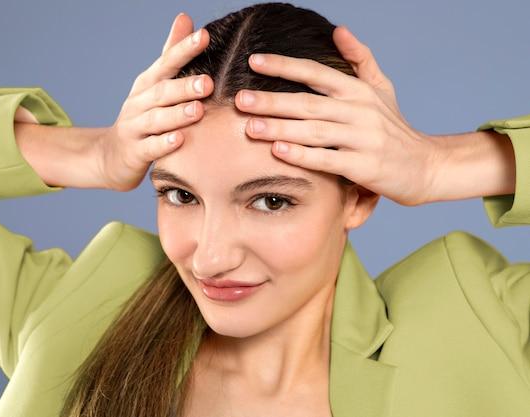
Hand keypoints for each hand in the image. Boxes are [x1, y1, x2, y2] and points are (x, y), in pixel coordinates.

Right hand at [97, 13, 213, 191]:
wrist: (111, 156)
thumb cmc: (142, 117)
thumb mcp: (154, 85)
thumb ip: (171, 54)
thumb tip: (185, 17)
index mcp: (148, 84)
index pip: (167, 63)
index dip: (184, 49)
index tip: (204, 36)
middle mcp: (139, 102)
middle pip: (162, 91)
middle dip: (184, 86)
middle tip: (208, 82)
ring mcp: (134, 128)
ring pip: (156, 119)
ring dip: (177, 115)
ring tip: (198, 110)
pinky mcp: (134, 152)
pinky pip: (150, 148)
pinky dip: (164, 144)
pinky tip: (179, 141)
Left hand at [234, 26, 438, 206]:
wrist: (427, 166)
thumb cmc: (395, 128)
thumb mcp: (382, 89)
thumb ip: (361, 59)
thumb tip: (339, 30)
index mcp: (359, 91)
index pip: (316, 72)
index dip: (284, 66)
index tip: (254, 61)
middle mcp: (361, 111)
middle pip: (308, 103)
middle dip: (271, 101)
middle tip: (239, 100)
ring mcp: (364, 138)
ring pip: (314, 131)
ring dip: (280, 128)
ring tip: (249, 127)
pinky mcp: (366, 166)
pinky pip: (328, 159)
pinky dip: (303, 155)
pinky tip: (279, 152)